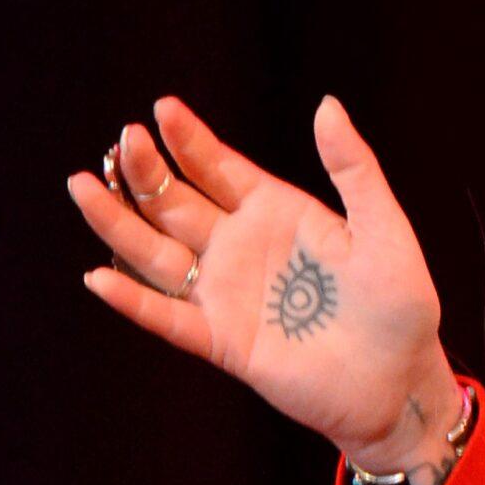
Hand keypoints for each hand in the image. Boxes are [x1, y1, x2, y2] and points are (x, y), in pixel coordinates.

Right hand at [66, 95, 459, 471]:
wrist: (402, 380)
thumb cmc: (400, 303)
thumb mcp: (384, 227)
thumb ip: (354, 169)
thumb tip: (326, 105)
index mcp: (277, 212)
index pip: (219, 167)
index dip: (190, 140)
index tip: (161, 110)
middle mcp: (241, 247)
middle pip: (177, 202)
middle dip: (147, 172)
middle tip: (123, 141)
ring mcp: (226, 293)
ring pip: (156, 253)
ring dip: (119, 223)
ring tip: (83, 187)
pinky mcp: (221, 341)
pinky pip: (167, 318)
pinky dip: (133, 301)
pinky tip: (97, 277)